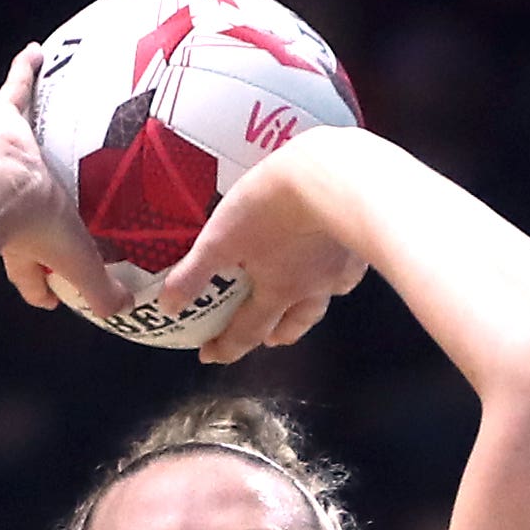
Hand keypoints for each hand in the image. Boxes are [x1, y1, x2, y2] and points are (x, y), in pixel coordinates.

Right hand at [0, 44, 128, 320]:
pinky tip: (37, 51)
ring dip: (24, 139)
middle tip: (44, 193)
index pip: (27, 273)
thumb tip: (123, 312)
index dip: (38, 287)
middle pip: (19, 197)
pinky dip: (24, 69)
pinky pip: (16, 85)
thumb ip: (98, 287)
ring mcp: (1, 149)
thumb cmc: (33, 223)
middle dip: (31, 199)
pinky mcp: (0, 116)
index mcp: (21, 238)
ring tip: (39, 121)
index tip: (48, 298)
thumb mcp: (75, 259)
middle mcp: (7, 191)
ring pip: (14, 144)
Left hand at [155, 126, 369, 365]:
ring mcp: (340, 268)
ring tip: (298, 307)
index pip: (248, 331)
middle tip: (262, 338)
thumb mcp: (221, 236)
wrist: (337, 174)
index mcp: (277, 291)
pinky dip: (333, 276)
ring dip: (305, 312)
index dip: (227, 347)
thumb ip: (195, 272)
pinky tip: (331, 260)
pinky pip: (346, 271)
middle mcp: (312, 288)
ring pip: (322, 302)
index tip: (210, 355)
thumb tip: (169, 308)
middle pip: (292, 325)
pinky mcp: (360, 243)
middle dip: (274, 336)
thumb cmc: (274, 206)